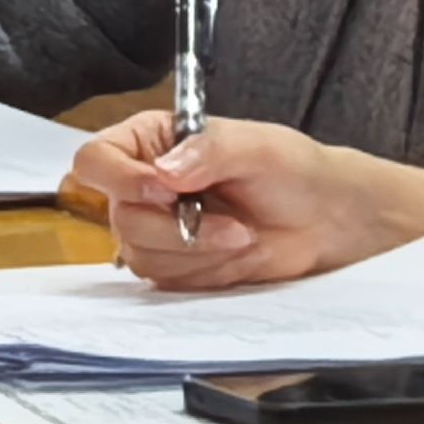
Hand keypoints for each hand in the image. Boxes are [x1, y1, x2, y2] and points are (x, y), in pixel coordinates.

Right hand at [73, 110, 423, 292]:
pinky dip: (204, 272)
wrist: (325, 222)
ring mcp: (156, 230)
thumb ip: (206, 151)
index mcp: (149, 142)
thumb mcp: (255, 146)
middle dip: (178, 228)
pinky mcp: (175, 267)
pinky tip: (236, 254)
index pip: (97, 159)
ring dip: (197, 252)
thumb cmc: (292, 171)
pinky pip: (166, 282)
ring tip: (241, 235)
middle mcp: (143, 185)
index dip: (120, 178)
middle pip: (120, 216)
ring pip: (141, 254)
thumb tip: (164, 171)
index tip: (164, 190)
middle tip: (230, 225)